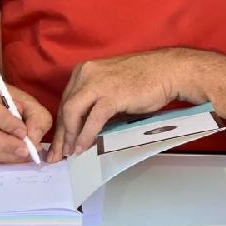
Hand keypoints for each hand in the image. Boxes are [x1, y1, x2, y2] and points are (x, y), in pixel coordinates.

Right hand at [0, 78, 52, 163]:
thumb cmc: (9, 101)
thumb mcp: (28, 102)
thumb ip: (36, 118)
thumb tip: (33, 139)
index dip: (6, 123)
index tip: (24, 133)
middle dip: (4, 144)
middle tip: (25, 150)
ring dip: (3, 155)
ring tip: (23, 154)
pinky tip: (12, 157)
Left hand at [47, 49, 199, 161]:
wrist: (168, 71)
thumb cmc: (145, 80)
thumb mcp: (112, 90)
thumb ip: (96, 105)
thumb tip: (85, 131)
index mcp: (84, 71)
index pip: (66, 100)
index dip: (61, 125)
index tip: (59, 143)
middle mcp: (86, 74)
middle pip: (66, 108)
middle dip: (61, 134)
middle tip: (57, 155)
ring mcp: (98, 83)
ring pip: (73, 112)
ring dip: (71, 136)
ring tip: (71, 153)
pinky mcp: (112, 94)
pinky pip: (93, 119)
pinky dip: (86, 135)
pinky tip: (83, 147)